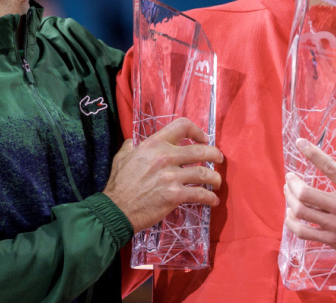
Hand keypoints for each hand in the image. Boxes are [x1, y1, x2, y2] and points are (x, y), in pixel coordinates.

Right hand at [103, 117, 222, 231]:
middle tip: (219, 159)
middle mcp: (165, 156)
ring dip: (215, 178)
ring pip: (205, 173)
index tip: (202, 139)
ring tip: (217, 182)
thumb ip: (131, 146)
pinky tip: (213, 200)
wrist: (116, 209)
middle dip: (215, 154)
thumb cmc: (119, 183)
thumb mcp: (122, 156)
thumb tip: (134, 142)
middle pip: (201, 150)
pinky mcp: (175, 195)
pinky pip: (200, 194)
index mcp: (154, 143)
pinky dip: (210, 198)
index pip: (182, 126)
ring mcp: (172, 176)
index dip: (196, 130)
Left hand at [284, 138, 335, 266]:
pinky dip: (291, 222)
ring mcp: (335, 225)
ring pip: (301, 211)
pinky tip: (290, 215)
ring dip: (289, 199)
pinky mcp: (331, 240)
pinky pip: (303, 232)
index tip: (299, 142)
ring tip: (288, 192)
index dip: (313, 153)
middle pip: (306, 193)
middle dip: (293, 183)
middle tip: (290, 177)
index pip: (330, 167)